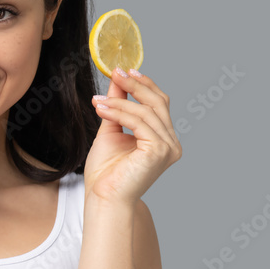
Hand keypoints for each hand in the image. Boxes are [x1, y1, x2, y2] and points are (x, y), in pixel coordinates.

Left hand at [84, 68, 182, 206]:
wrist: (103, 197)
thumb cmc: (107, 172)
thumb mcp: (111, 131)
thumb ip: (117, 107)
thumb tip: (116, 81)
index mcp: (163, 139)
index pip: (159, 104)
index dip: (144, 85)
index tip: (124, 70)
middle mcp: (171, 143)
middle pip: (158, 103)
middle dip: (135, 85)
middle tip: (115, 72)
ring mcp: (168, 148)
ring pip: (145, 111)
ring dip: (119, 101)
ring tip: (98, 101)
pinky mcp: (159, 151)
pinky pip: (139, 122)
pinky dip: (119, 112)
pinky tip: (101, 110)